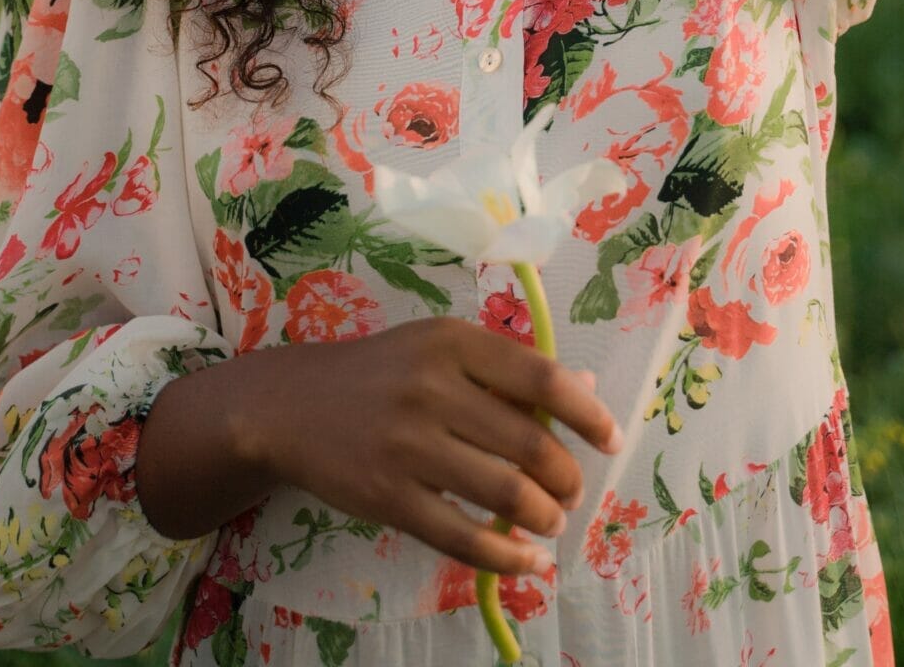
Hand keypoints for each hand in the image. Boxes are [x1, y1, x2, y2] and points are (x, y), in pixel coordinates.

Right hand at [250, 317, 621, 575]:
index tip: (611, 438)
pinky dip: (507, 557)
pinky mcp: (389, 497)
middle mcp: (432, 388)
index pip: (540, 377)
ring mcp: (408, 445)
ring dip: (544, 516)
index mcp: (452, 342)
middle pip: (529, 442)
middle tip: (572, 491)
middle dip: (566, 476)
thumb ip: (507, 369)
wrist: (293, 405)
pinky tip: (531, 563)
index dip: (586, 412)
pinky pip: (462, 537)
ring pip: (504, 492)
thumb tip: (585, 389)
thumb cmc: (381, 372)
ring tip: (552, 522)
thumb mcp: (439, 349)